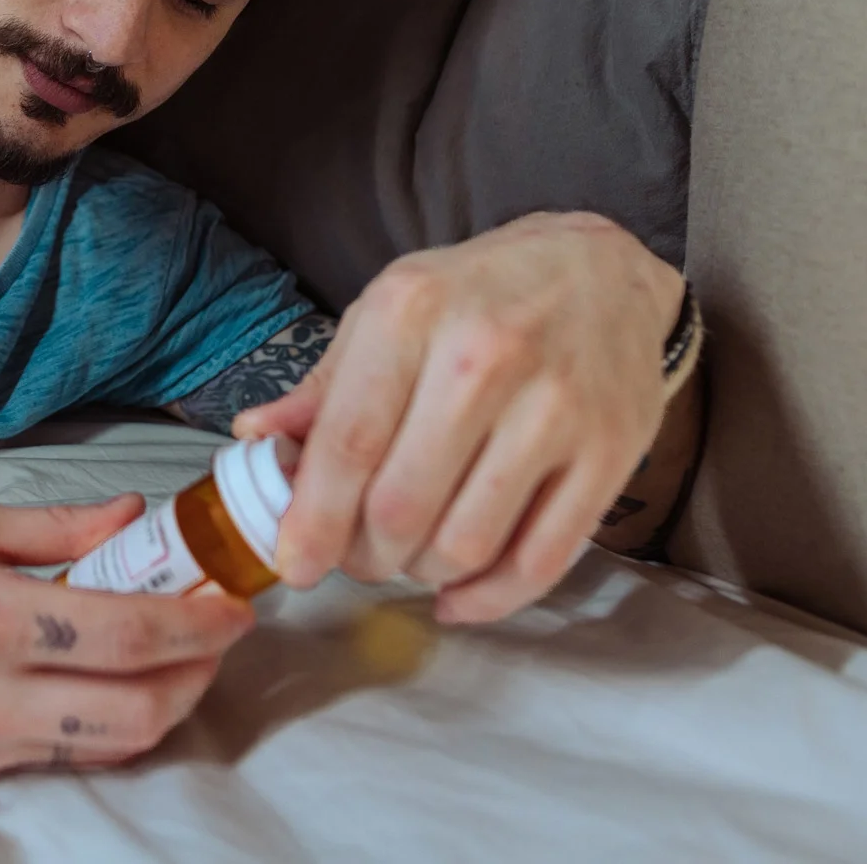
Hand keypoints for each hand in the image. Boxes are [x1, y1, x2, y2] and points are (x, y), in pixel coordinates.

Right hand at [0, 497, 256, 779]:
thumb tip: (135, 519)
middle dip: (197, 677)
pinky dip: (108, 723)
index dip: (196, 625)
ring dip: (162, 705)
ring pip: (107, 744)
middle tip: (217, 639)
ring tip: (180, 660)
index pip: (125, 635)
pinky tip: (118, 684)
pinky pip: (63, 754)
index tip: (234, 605)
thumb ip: (56, 527)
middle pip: (135, 711)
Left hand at [232, 211, 683, 624]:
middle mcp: (484, 356)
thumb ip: (326, 383)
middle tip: (359, 558)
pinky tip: (460, 595)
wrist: (605, 268)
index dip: (314, 519)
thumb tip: (257, 437)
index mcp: (411, 312)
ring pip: (466, 542)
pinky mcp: (610, 453)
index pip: (348, 442)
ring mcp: (555, 408)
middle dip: (365, 555)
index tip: (296, 564)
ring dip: (423, 572)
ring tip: (411, 558)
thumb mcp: (391, 309)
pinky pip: (541, 561)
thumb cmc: (479, 295)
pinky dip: (490, 598)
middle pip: (401, 506)